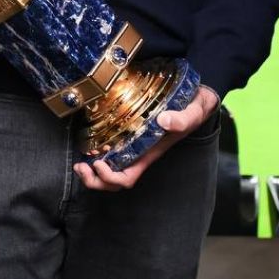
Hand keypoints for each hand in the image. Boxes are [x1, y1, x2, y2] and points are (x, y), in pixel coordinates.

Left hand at [74, 85, 219, 191]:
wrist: (198, 97)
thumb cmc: (196, 107)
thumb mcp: (194, 111)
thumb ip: (182, 118)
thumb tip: (163, 121)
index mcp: (150, 153)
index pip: (128, 177)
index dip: (111, 178)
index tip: (100, 164)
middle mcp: (139, 153)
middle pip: (114, 181)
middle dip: (95, 180)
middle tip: (80, 167)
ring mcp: (133, 145)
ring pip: (110, 169)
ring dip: (92, 172)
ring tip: (79, 163)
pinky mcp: (129, 132)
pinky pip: (110, 150)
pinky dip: (96, 152)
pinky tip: (88, 145)